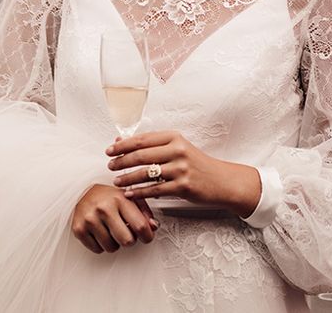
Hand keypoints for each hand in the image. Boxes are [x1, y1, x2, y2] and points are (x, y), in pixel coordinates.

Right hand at [71, 184, 156, 253]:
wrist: (81, 191)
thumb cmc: (109, 196)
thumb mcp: (129, 197)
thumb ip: (144, 211)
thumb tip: (153, 226)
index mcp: (120, 198)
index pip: (140, 225)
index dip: (147, 236)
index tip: (147, 237)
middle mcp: (104, 208)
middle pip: (127, 241)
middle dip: (130, 240)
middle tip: (126, 232)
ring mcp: (90, 219)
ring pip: (112, 248)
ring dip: (114, 243)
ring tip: (111, 230)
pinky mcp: (79, 229)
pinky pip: (97, 250)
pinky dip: (101, 245)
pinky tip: (101, 233)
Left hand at [107, 131, 260, 217]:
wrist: (221, 180)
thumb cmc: (196, 164)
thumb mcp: (178, 148)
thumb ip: (153, 145)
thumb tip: (123, 141)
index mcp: (175, 137)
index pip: (143, 139)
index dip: (123, 145)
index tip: (109, 150)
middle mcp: (178, 150)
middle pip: (142, 155)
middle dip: (121, 161)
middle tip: (109, 166)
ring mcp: (181, 168)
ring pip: (146, 173)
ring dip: (127, 178)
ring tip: (117, 182)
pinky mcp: (183, 186)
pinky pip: (155, 190)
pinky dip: (139, 193)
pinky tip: (129, 194)